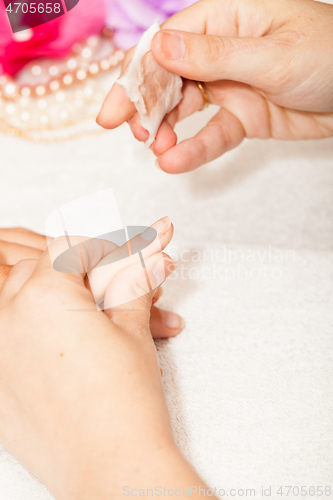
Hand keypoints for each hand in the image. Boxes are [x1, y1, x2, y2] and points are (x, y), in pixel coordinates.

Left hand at [0, 218, 208, 498]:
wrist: (112, 466)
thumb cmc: (123, 405)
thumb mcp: (132, 329)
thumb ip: (132, 281)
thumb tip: (143, 258)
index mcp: (44, 295)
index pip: (70, 247)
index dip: (103, 247)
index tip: (121, 253)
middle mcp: (6, 316)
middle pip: (35, 265)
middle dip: (72, 266)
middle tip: (103, 278)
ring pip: (10, 292)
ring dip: (41, 288)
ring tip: (79, 301)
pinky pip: (4, 332)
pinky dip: (22, 321)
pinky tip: (55, 331)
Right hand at [97, 0, 332, 172]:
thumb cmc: (331, 58)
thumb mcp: (271, 56)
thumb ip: (214, 56)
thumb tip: (159, 48)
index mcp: (228, 19)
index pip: (170, 43)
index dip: (139, 73)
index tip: (118, 107)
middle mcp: (224, 51)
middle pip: (170, 75)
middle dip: (145, 103)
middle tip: (130, 131)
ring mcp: (232, 85)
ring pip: (186, 106)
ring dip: (167, 129)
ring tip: (156, 149)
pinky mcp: (243, 116)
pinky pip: (213, 132)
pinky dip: (194, 148)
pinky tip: (175, 162)